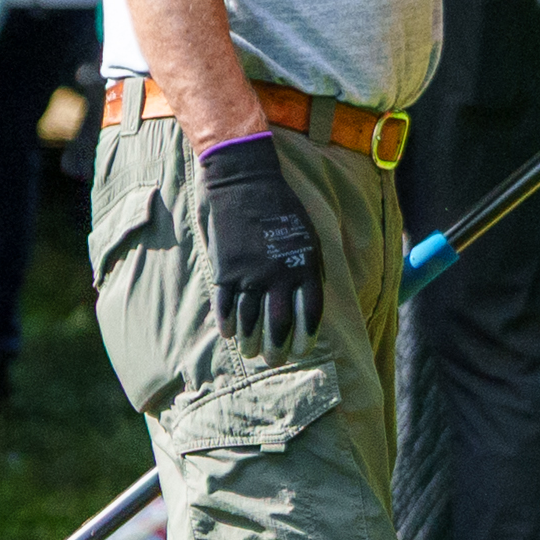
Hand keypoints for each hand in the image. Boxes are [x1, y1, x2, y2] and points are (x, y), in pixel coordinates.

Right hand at [199, 135, 327, 354]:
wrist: (243, 179)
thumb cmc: (281, 206)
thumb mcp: (309, 233)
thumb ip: (311, 267)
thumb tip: (313, 296)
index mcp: (304, 265)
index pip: (310, 314)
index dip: (306, 337)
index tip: (302, 350)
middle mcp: (278, 275)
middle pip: (279, 325)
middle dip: (277, 349)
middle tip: (275, 360)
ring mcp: (250, 274)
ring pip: (250, 321)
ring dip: (251, 341)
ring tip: (252, 352)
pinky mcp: (225, 269)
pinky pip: (226, 305)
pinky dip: (228, 323)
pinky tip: (230, 334)